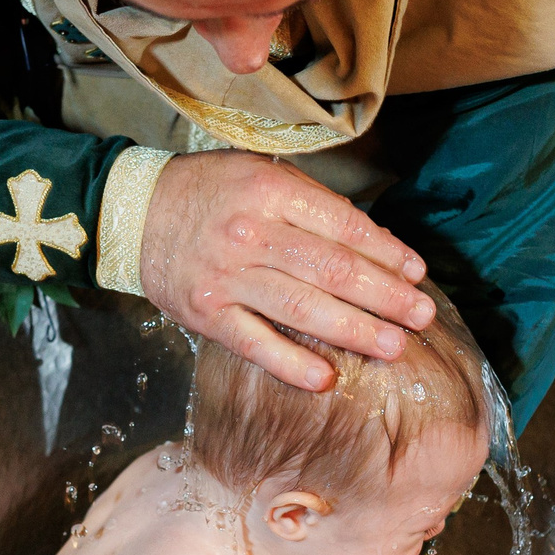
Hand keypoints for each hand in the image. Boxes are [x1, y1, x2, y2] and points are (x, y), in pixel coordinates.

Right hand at [138, 150, 434, 389]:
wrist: (132, 213)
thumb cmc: (209, 191)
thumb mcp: (261, 174)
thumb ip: (313, 205)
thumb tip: (373, 243)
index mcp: (271, 192)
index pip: (344, 227)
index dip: (387, 253)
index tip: (417, 273)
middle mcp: (252, 234)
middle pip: (333, 271)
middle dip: (385, 297)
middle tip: (422, 316)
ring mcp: (228, 278)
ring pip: (303, 310)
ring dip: (355, 332)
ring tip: (394, 347)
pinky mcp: (207, 315)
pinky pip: (256, 344)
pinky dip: (291, 364)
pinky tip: (326, 380)